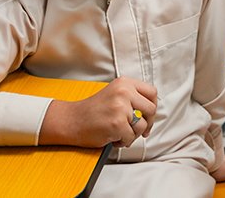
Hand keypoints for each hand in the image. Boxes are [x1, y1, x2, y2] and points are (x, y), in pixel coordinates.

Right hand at [39, 76, 157, 147]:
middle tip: (138, 130)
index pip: (152, 92)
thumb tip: (152, 111)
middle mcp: (124, 91)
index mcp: (125, 82)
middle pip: (151, 109)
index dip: (152, 107)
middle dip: (147, 123)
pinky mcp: (117, 122)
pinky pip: (131, 137)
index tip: (147, 116)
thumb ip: (133, 97)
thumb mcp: (115, 94)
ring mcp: (121, 106)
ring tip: (120, 133)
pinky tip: (113, 138)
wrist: (72, 120)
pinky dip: (124, 141)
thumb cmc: (94, 111)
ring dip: (133, 135)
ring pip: (142, 125)